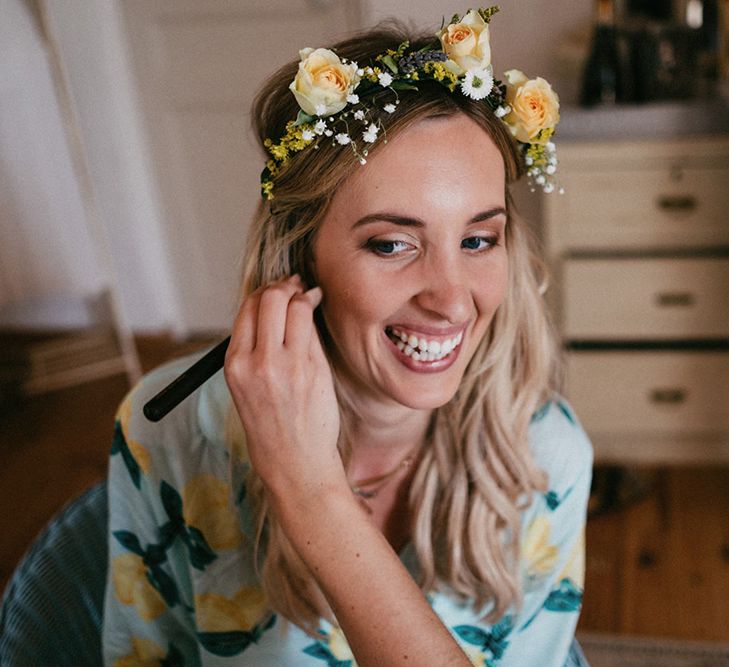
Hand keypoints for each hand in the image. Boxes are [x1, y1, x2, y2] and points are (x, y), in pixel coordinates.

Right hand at [223, 275, 345, 500]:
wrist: (294, 463)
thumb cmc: (273, 426)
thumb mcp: (247, 387)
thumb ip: (254, 349)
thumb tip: (273, 307)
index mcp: (233, 365)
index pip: (246, 308)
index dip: (264, 292)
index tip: (277, 290)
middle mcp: (255, 362)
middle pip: (269, 298)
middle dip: (284, 286)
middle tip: (296, 286)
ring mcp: (284, 365)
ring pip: (293, 305)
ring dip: (302, 294)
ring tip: (309, 296)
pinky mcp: (311, 369)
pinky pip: (312, 327)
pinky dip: (314, 312)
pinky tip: (317, 310)